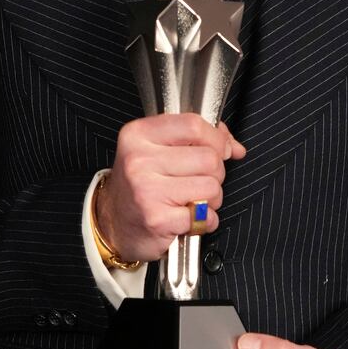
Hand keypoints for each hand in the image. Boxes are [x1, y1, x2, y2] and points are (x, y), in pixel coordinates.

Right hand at [96, 113, 245, 261]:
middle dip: (215, 174)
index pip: (194, 125)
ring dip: (211, 199)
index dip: (217, 139)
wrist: (112, 222)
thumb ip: (196, 139)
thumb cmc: (141, 183)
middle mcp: (139, 159)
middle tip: (197, 181)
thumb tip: (234, 146)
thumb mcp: (157, 149)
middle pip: (209, 158)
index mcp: (140, 134)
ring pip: (211, 187)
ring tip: (191, 200)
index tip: (220, 149)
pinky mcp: (157, 219)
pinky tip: (187, 218)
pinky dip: (204, 220)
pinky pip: (204, 215)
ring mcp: (146, 190)